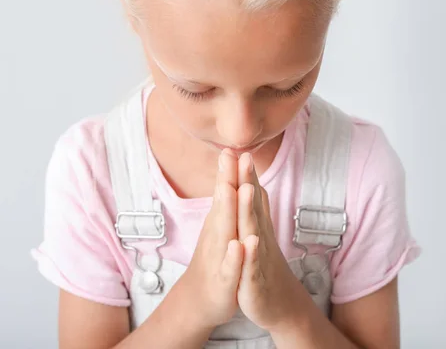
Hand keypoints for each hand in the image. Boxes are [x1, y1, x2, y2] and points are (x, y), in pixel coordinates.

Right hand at [182, 149, 242, 328]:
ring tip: (237, 189)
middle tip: (230, 155)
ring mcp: (220, 259)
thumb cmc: (217, 261)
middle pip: (223, 206)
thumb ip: (226, 205)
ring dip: (231, 211)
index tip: (232, 146)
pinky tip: (241, 244)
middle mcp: (218, 237)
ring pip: (226, 233)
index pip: (224, 194)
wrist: (203, 301)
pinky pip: (232, 268)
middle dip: (228, 180)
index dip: (228, 171)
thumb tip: (230, 178)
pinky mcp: (226, 282)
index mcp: (220, 224)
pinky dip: (236, 256)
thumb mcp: (222, 231)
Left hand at [235, 152, 303, 330]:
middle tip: (244, 155)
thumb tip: (252, 182)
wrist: (276, 303)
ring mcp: (258, 258)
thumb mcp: (257, 234)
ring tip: (248, 188)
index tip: (237, 148)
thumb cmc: (262, 266)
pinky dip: (250, 254)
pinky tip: (248, 242)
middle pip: (253, 206)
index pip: (250, 196)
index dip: (245, 173)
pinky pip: (252, 266)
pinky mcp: (254, 281)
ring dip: (251, 210)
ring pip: (254, 231)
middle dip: (248, 181)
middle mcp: (259, 237)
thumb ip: (255, 209)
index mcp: (255, 226)